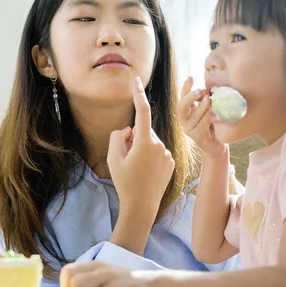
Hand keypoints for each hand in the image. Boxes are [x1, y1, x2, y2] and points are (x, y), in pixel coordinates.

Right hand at [107, 76, 174, 221]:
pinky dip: (150, 157)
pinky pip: (158, 151)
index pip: (143, 112)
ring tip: (137, 169)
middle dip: (133, 138)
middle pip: (142, 131)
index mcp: (145, 142)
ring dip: (142, 148)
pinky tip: (146, 172)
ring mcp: (167, 153)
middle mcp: (160, 144)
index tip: (137, 80)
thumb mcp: (114, 158)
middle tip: (126, 160)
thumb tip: (129, 130)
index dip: (139, 95)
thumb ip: (118, 137)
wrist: (142, 206)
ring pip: (150, 141)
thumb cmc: (125, 183)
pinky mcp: (171, 161)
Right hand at [177, 76, 225, 157]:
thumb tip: (210, 86)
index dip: (185, 87)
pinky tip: (213, 113)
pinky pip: (200, 125)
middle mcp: (184, 120)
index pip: (182, 97)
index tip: (191, 77)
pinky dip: (207, 117)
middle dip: (190, 97)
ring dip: (202, 107)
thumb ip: (207, 99)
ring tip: (210, 100)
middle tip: (201, 91)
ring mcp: (189, 129)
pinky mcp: (196, 137)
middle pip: (181, 106)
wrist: (219, 142)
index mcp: (187, 110)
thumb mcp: (210, 108)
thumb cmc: (215, 123)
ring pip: (192, 116)